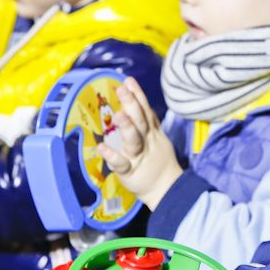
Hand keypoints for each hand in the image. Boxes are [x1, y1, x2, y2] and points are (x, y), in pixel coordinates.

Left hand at [97, 78, 182, 207]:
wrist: (167, 189)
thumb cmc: (157, 163)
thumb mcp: (157, 139)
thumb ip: (148, 122)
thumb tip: (136, 103)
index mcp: (152, 133)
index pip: (145, 111)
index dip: (138, 96)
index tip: (129, 80)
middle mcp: (146, 141)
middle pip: (140, 120)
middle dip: (132, 104)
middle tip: (122, 88)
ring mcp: (139, 156)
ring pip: (134, 140)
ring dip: (127, 127)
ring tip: (118, 115)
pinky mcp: (131, 172)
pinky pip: (121, 164)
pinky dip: (112, 156)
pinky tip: (102, 148)